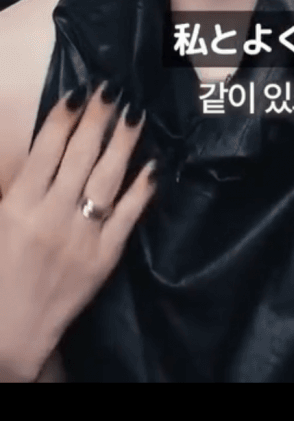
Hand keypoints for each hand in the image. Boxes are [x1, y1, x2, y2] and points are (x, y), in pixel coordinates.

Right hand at [0, 85, 155, 381]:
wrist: (10, 331)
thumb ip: (19, 182)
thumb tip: (46, 145)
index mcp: (18, 206)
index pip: (46, 150)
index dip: (64, 117)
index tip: (79, 91)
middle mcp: (50, 216)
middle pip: (80, 156)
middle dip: (98, 118)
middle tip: (113, 89)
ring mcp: (80, 237)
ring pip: (108, 178)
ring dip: (123, 142)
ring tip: (135, 114)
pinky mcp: (103, 258)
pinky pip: (128, 216)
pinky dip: (142, 189)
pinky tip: (153, 165)